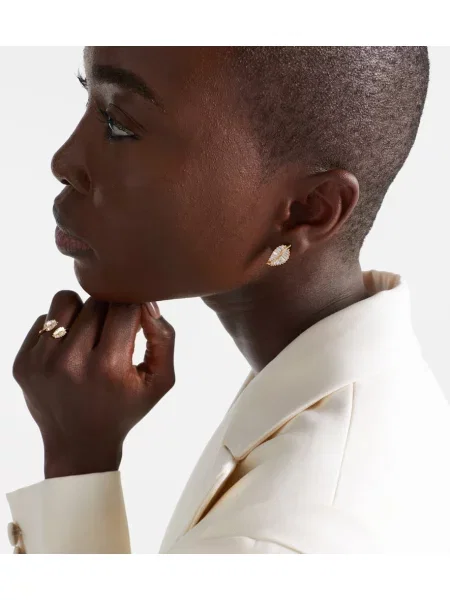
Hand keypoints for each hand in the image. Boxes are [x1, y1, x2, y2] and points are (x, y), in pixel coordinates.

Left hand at [12, 291, 175, 478]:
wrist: (79, 446)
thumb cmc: (124, 408)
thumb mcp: (160, 380)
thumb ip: (163, 337)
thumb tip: (147, 303)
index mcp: (109, 367)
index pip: (124, 307)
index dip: (134, 308)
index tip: (135, 321)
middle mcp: (71, 363)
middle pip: (96, 302)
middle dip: (109, 311)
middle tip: (113, 334)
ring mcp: (41, 362)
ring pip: (65, 301)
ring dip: (81, 312)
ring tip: (88, 336)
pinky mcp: (22, 363)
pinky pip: (43, 319)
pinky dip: (59, 328)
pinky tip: (69, 352)